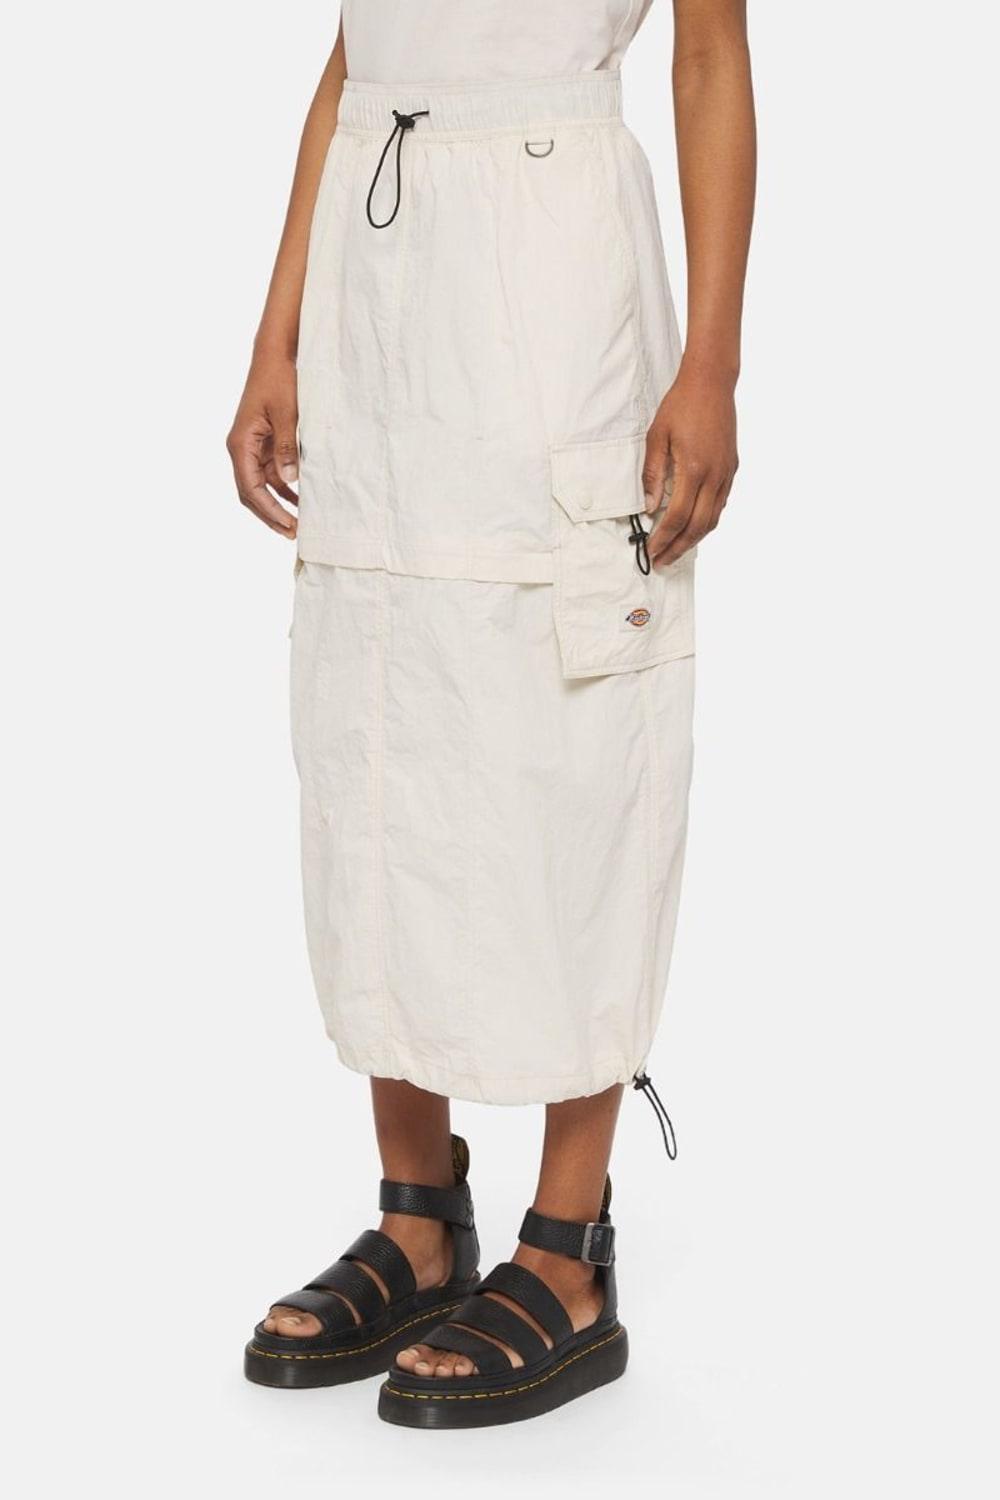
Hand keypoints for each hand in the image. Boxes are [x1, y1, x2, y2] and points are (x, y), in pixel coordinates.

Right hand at [226, 352, 299, 537]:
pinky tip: (301, 501)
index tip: (287, 526)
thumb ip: (287, 448)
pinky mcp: (264, 444)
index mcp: (240, 443)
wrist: (276, 355)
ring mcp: (252, 448)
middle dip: (271, 515)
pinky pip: (271, 474)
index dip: (269, 510)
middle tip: (293, 534)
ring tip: (298, 524)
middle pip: (251, 493)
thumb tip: (290, 481)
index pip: (250, 488)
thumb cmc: (279, 379)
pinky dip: (284, 489)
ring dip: (278, 505)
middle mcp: (241, 448)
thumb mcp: (286, 414)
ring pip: (261, 486)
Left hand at [642, 362, 738, 566]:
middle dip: (679, 547)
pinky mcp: (732, 468)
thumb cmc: (680, 406)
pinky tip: (694, 525)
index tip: (651, 550)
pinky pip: (720, 503)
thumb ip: (652, 474)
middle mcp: (714, 475)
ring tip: (677, 549)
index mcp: (693, 468)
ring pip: (713, 518)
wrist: (711, 383)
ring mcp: (726, 473)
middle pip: (697, 525)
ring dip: (694, 538)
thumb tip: (649, 507)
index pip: (677, 516)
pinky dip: (707, 520)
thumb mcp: (656, 437)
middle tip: (663, 560)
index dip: (663, 537)